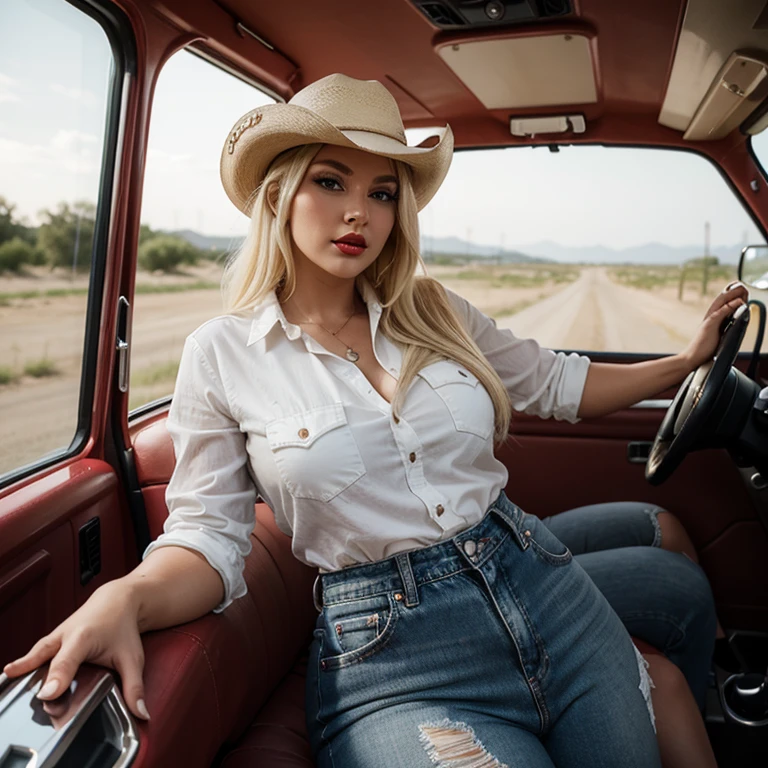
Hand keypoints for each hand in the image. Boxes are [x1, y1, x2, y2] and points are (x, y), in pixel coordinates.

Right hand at [2, 578, 149, 720]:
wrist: (118, 599)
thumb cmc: (123, 627)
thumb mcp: (133, 658)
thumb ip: (134, 687)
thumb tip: (141, 713)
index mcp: (84, 638)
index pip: (67, 662)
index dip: (57, 678)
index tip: (48, 694)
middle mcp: (65, 635)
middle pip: (45, 656)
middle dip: (34, 673)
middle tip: (28, 695)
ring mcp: (57, 636)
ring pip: (37, 653)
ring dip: (24, 666)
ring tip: (10, 679)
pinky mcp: (53, 639)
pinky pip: (37, 652)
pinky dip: (26, 663)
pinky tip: (14, 675)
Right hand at [680, 282, 748, 369]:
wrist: (692, 358)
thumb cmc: (703, 350)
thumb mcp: (716, 336)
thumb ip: (722, 328)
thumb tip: (730, 325)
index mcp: (713, 319)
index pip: (723, 303)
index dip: (732, 296)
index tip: (742, 291)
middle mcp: (710, 317)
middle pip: (722, 299)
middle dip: (733, 290)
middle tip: (742, 284)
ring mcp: (709, 321)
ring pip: (721, 302)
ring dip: (732, 294)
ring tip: (741, 287)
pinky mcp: (709, 326)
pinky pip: (721, 313)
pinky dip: (730, 306)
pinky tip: (738, 301)